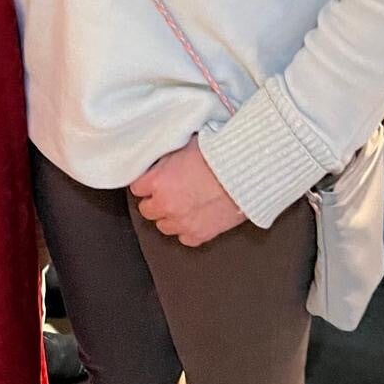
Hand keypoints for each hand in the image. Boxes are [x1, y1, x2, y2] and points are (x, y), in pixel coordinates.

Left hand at [130, 136, 246, 247]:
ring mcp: (182, 222)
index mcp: (158, 181)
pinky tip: (195, 216)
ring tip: (183, 205)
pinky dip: (188, 229)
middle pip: (146, 210)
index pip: (136, 188)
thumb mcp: (184, 145)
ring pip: (163, 227)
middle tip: (168, 192)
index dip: (146, 182)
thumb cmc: (220, 154)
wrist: (246, 171)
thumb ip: (167, 158)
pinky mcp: (200, 234)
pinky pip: (185, 238)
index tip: (152, 180)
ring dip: (170, 216)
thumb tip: (161, 160)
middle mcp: (166, 205)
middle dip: (155, 201)